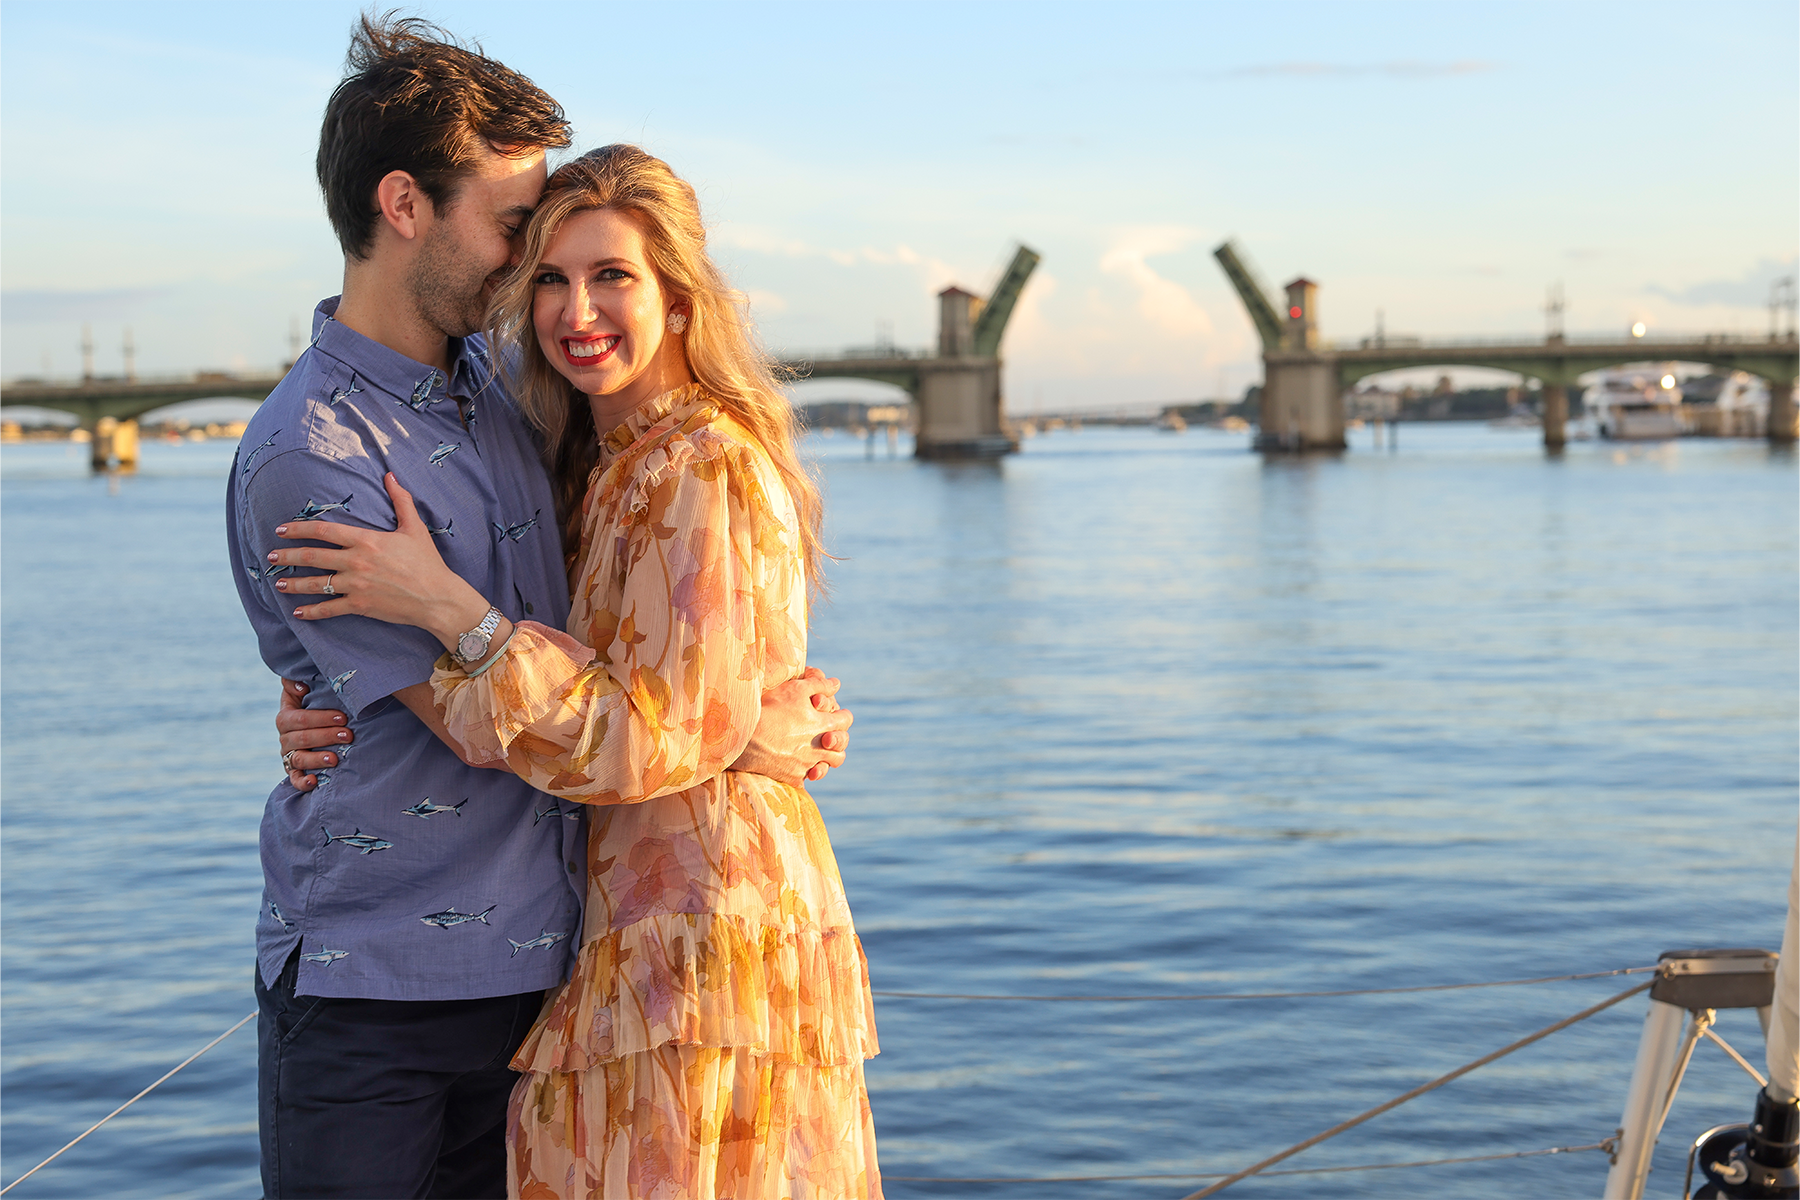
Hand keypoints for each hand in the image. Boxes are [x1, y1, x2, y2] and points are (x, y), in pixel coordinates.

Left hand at [268, 473, 495, 649]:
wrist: (438, 597)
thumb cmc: (428, 562)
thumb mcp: (415, 528)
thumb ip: (401, 500)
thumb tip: (391, 476)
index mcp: (367, 540)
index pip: (325, 531)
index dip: (300, 529)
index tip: (282, 529)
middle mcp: (357, 561)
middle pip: (313, 557)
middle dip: (288, 555)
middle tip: (271, 555)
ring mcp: (357, 585)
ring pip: (317, 584)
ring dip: (294, 584)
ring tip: (278, 583)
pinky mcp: (360, 605)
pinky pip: (330, 608)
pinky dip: (313, 611)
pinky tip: (298, 612)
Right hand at [278, 679, 352, 791]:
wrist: (311, 725)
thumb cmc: (312, 703)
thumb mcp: (302, 689)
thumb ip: (296, 681)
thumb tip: (302, 685)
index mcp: (285, 717)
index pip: (299, 718)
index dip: (320, 718)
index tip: (342, 717)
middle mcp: (285, 737)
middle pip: (302, 739)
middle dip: (326, 736)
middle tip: (348, 735)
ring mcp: (289, 755)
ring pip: (299, 759)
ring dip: (317, 759)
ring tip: (335, 759)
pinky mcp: (293, 771)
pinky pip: (295, 779)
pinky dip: (303, 782)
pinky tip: (314, 782)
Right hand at [731, 667, 852, 785]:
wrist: (745, 737)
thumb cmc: (770, 708)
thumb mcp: (796, 689)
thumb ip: (819, 685)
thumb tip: (836, 684)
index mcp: (824, 724)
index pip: (846, 720)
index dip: (843, 715)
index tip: (838, 713)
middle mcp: (820, 747)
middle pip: (841, 748)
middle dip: (838, 740)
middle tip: (829, 736)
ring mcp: (807, 765)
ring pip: (827, 766)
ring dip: (826, 759)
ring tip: (817, 753)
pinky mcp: (793, 778)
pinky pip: (805, 779)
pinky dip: (803, 772)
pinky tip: (796, 765)